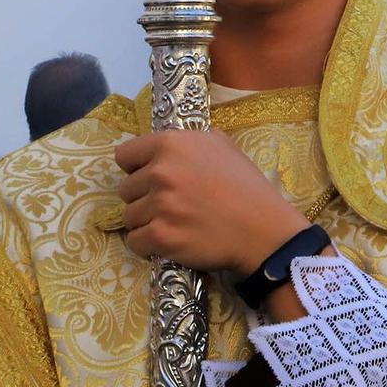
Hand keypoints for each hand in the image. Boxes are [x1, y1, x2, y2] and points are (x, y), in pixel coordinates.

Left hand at [113, 130, 308, 275]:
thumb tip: (173, 145)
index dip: (136, 168)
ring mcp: (159, 205)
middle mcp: (161, 172)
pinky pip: (134, 242)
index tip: (151, 178)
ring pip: (129, 217)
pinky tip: (172, 240)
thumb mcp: (224, 147)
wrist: (263, 229)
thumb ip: (192, 141)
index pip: (124, 155)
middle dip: (144, 197)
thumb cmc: (246, 186)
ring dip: (147, 222)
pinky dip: (149, 244)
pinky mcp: (161, 236)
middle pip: (125, 189)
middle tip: (172, 204)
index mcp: (172, 144)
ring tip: (176, 223)